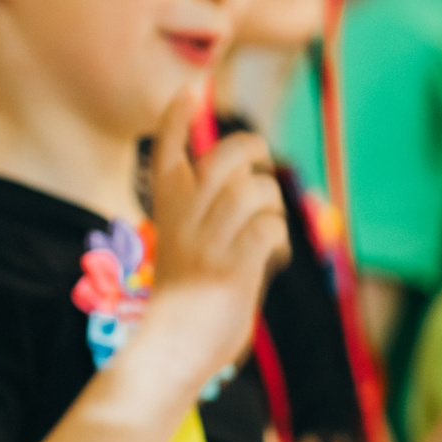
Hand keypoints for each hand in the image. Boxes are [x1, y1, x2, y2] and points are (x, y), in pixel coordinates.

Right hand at [144, 87, 289, 382]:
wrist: (171, 347)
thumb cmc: (184, 297)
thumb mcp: (184, 244)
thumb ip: (208, 210)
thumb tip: (250, 177)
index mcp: (164, 209)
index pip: (167, 150)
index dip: (178, 117)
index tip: (188, 93)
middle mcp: (182, 217)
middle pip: (226, 158)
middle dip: (252, 150)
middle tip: (260, 161)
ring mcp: (207, 241)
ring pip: (256, 192)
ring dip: (272, 209)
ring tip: (266, 233)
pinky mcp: (233, 267)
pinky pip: (271, 230)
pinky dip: (278, 243)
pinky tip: (269, 262)